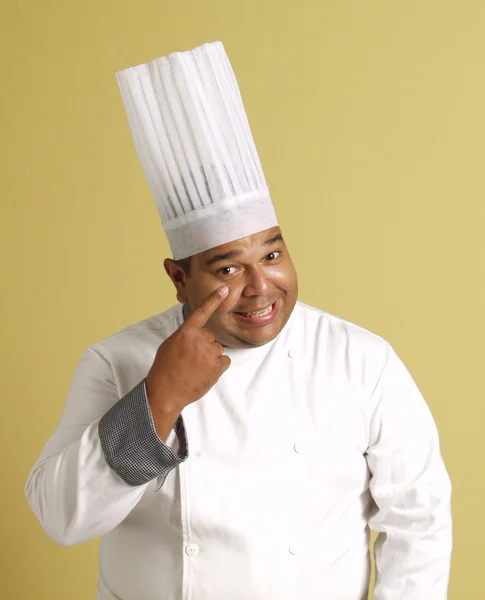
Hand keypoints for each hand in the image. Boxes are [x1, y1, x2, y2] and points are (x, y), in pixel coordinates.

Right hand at [145, 287, 230, 439]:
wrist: (166, 391)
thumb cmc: (164, 368)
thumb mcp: (169, 344)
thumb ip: (184, 335)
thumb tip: (195, 334)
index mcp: (186, 332)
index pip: (202, 312)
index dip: (214, 299)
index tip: (225, 289)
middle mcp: (200, 340)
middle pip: (210, 337)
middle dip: (203, 346)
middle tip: (190, 359)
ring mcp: (209, 353)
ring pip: (217, 349)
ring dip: (210, 357)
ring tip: (196, 368)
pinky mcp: (217, 367)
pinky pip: (224, 361)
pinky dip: (218, 366)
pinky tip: (205, 372)